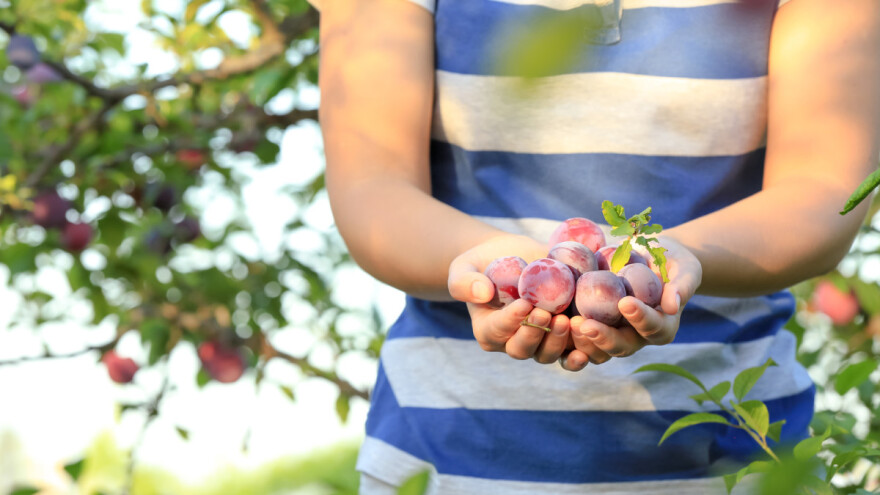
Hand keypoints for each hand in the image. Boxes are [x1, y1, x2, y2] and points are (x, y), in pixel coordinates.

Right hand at [447, 233, 573, 364]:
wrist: (512, 257)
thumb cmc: (483, 263)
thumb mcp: (464, 267)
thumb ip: (465, 281)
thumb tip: (482, 293)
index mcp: (487, 330)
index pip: (496, 331)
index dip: (510, 321)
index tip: (523, 304)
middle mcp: (511, 342)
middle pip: (522, 350)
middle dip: (534, 334)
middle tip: (545, 313)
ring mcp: (538, 342)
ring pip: (546, 354)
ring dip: (558, 342)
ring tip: (567, 321)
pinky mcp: (560, 336)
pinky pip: (569, 354)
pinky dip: (578, 354)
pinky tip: (586, 349)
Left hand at [565, 236, 702, 369]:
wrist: (649, 258)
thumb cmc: (671, 261)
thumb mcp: (684, 267)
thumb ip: (682, 284)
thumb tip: (672, 305)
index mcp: (663, 326)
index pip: (654, 329)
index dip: (641, 319)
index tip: (626, 302)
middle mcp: (638, 337)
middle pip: (622, 347)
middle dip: (604, 337)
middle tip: (584, 324)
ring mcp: (615, 334)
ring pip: (599, 350)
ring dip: (582, 341)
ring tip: (567, 323)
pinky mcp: (596, 327)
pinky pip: (582, 340)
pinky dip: (568, 338)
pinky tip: (554, 323)